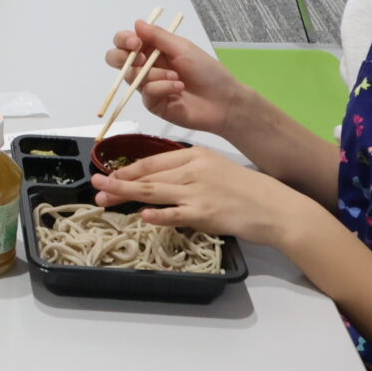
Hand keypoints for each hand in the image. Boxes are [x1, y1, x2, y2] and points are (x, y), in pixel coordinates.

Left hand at [90, 146, 334, 250]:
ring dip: (125, 194)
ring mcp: (199, 191)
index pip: (153, 160)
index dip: (128, 168)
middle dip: (118, 182)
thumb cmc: (246, 190)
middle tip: (95, 187)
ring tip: (103, 198)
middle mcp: (194, 169)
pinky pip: (175, 214)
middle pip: (148, 175)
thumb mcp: (215, 168)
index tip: (109, 174)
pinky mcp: (205, 213)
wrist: (276, 207)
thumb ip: (187, 171)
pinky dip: (158, 215)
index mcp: (195, 154)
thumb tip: (157, 178)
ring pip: (153, 192)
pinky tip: (142, 216)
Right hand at [103, 19, 249, 136]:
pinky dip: (163, 88)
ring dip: (155, 74)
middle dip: (124, 58)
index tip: (135, 42)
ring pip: (132, 76)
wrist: (223, 101)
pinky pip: (147, 93)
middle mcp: (146, 66)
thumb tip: (136, 23)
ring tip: (177, 78)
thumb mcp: (183, 48)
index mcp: (152, 50)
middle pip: (115, 59)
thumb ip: (158, 37)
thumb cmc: (207, 71)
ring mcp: (148, 86)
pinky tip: (179, 89)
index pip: (124, 42)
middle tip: (143, 59)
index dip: (123, 40)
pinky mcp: (152, 103)